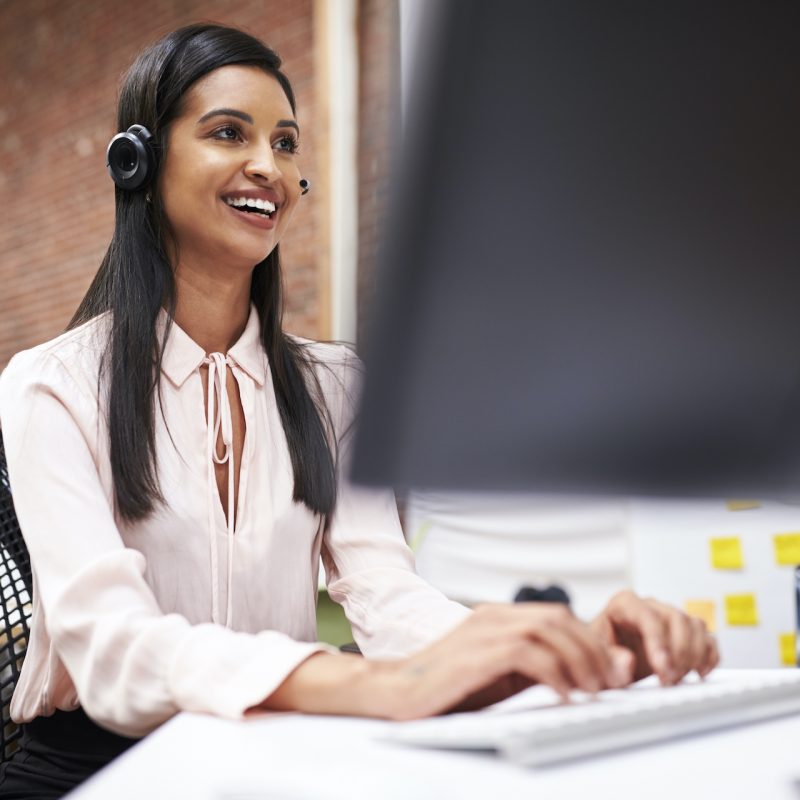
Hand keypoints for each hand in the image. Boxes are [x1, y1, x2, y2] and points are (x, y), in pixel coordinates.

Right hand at [375, 602, 633, 719]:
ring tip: (592, 691)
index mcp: (498, 617)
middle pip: (559, 617)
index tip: (607, 672)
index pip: (558, 615)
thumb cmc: (449, 687)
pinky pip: (528, 655)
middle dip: (591, 649)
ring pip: (548, 630)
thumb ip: (543, 671)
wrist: (397, 692)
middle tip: (607, 683)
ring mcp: (483, 631)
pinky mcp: (476, 654)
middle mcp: (492, 616)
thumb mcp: (504, 678)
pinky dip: (555, 675)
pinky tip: (565, 696)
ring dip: (579, 660)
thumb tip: (591, 673)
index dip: (589, 641)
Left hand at [590, 590, 718, 684]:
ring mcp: (669, 617)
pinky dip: (709, 656)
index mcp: (623, 604)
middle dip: (677, 652)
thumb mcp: (596, 656)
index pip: (647, 616)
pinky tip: (699, 673)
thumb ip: (609, 658)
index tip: (662, 668)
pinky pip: (708, 638)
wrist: (607, 662)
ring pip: (695, 626)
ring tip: (678, 677)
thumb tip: (627, 660)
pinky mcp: (686, 633)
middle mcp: (650, 606)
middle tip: (669, 679)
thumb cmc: (601, 655)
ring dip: (693, 655)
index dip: (658, 642)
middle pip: (676, 618)